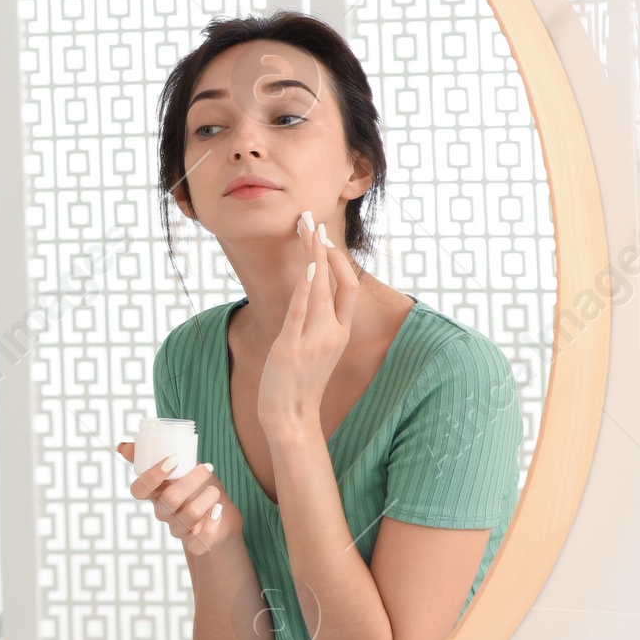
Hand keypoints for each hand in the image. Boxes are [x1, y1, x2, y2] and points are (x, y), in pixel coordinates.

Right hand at [118, 442, 241, 558]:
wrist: (221, 513)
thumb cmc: (197, 487)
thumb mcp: (181, 466)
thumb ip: (155, 454)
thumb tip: (122, 447)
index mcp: (155, 494)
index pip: (139, 489)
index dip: (153, 476)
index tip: (174, 459)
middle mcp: (164, 512)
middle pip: (169, 500)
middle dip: (190, 481)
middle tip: (206, 468)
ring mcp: (179, 529)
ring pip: (188, 516)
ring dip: (205, 499)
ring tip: (214, 490)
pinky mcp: (196, 543)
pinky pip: (199, 540)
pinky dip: (212, 523)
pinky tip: (218, 510)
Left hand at [256, 216, 360, 439]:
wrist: (291, 418)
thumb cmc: (298, 384)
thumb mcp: (314, 350)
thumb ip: (315, 324)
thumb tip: (307, 298)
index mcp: (340, 333)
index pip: (348, 287)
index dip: (339, 260)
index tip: (323, 239)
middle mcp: (332, 333)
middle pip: (338, 280)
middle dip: (325, 248)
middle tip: (312, 221)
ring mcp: (314, 339)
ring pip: (320, 288)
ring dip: (314, 255)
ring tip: (306, 228)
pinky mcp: (293, 347)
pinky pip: (302, 311)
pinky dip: (308, 287)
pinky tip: (310, 266)